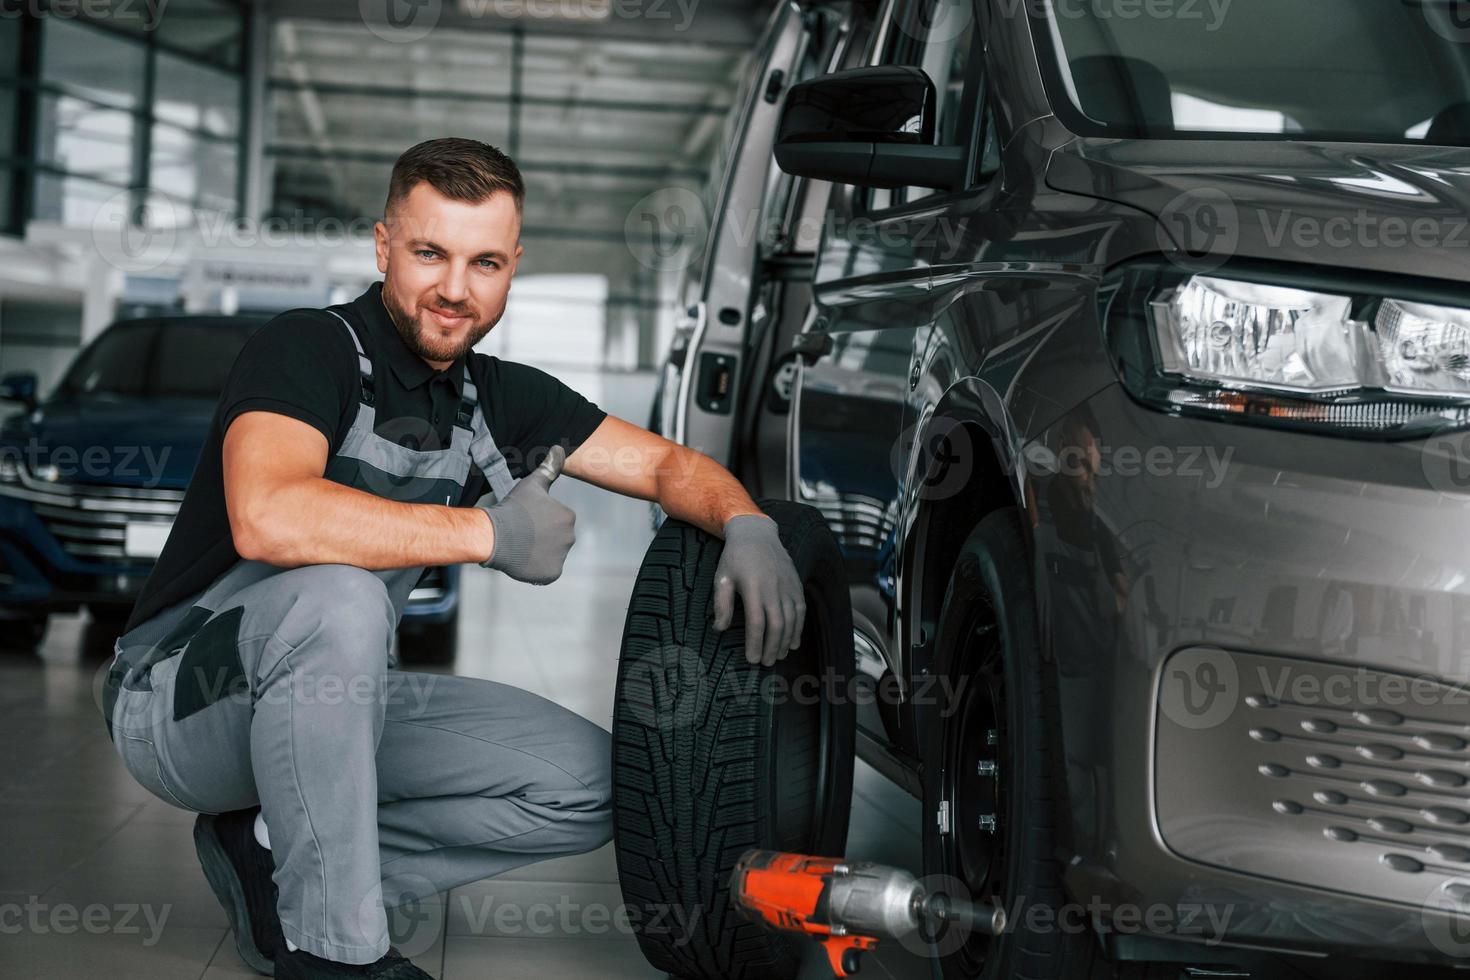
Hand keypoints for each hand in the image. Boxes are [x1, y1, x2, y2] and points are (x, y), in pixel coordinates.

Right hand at [478, 445, 575, 584]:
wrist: (494, 535)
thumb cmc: (512, 508)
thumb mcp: (532, 484)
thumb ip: (549, 467)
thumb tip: (560, 448)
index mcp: (568, 516)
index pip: (555, 521)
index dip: (538, 521)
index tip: (524, 520)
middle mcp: (570, 537)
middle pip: (554, 539)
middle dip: (540, 538)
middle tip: (521, 534)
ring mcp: (561, 557)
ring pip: (550, 555)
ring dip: (538, 553)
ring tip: (520, 546)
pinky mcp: (551, 574)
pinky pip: (546, 572)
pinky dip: (536, 569)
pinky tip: (523, 560)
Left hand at [711, 514, 805, 665]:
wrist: (757, 534)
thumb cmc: (735, 558)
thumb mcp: (722, 578)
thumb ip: (722, 604)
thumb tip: (720, 629)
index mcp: (753, 587)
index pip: (756, 623)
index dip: (755, 643)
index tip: (751, 659)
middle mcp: (774, 588)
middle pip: (777, 625)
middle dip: (771, 647)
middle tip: (765, 663)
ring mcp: (788, 587)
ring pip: (791, 620)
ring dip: (785, 642)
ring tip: (777, 656)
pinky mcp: (796, 585)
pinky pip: (801, 611)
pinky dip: (798, 629)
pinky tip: (792, 643)